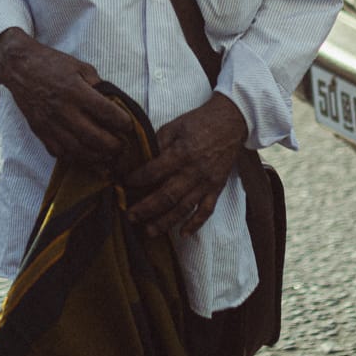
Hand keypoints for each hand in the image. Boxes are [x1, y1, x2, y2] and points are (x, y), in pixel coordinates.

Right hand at [0, 28, 130, 166]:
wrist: (20, 68)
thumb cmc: (52, 64)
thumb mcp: (80, 67)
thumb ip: (98, 85)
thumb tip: (114, 102)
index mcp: (76, 91)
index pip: (107, 113)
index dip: (123, 123)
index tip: (129, 126)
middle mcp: (64, 110)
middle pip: (95, 138)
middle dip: (114, 146)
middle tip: (122, 146)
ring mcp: (51, 124)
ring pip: (79, 151)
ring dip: (98, 157)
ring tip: (108, 156)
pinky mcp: (41, 132)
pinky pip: (61, 154)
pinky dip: (76, 158)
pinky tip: (86, 156)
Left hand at [125, 92, 247, 237]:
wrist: (231, 122)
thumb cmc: (200, 122)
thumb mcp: (175, 126)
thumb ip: (158, 142)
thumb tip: (141, 158)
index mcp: (181, 153)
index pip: (154, 171)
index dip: (137, 179)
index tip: (124, 184)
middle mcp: (193, 171)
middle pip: (167, 196)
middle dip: (146, 208)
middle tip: (130, 217)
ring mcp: (206, 182)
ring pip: (184, 208)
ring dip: (165, 222)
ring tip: (149, 232)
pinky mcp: (217, 188)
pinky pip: (207, 210)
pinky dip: (196, 224)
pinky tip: (183, 234)